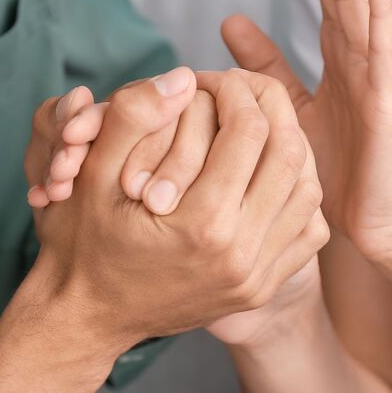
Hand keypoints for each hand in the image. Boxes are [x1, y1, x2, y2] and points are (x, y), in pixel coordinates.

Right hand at [31, 68, 328, 360]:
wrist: (88, 316)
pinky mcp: (262, 289)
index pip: (249, 131)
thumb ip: (134, 116)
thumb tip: (184, 76)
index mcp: (200, 225)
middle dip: (270, 109)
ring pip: (309, 191)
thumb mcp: (91, 173)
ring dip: (290, 147)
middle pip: (290, 155)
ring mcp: (255, 278)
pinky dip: (298, 193)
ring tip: (258, 126)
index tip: (215, 78)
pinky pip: (309, 231)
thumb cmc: (82, 241)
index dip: (236, 90)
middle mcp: (239, 255)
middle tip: (244, 92)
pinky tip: (267, 173)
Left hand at [222, 0, 391, 265]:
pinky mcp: (388, 107)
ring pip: (356, 0)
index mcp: (340, 54)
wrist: (373, 229)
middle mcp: (361, 56)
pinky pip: (381, 52)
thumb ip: (264, 64)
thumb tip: (229, 19)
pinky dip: (377, 11)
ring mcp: (378, 77)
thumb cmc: (338, 172)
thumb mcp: (289, 108)